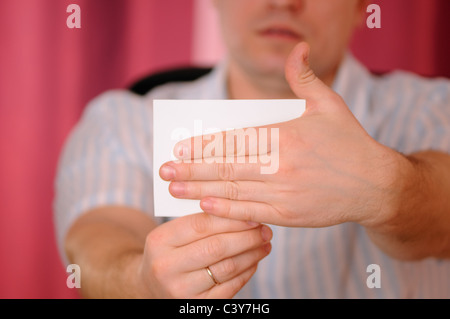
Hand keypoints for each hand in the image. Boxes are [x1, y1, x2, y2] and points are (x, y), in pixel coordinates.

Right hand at [137, 213, 271, 297]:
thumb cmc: (168, 253)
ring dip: (251, 254)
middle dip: (247, 237)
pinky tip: (254, 261)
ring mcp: (180, 289)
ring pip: (227, 268)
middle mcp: (166, 267)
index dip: (231, 219)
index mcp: (160, 241)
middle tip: (265, 230)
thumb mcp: (171, 234)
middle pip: (217, 247)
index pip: (201, 224)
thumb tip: (240, 210)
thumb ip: (198, 220)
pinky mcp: (196, 306)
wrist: (151, 286)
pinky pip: (229, 287)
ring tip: (264, 244)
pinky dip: (246, 272)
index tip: (253, 215)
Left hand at [159, 42, 401, 227]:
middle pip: (227, 166)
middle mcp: (281, 164)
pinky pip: (251, 212)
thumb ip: (305, 77)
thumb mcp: (329, 104)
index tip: (181, 146)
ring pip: (234, 190)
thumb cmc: (349, 142)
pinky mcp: (289, 214)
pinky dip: (226, 210)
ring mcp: (284, 192)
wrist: (376, 185)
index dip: (205, 144)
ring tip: (174, 187)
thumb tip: (297, 48)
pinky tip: (205, 206)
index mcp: (286, 136)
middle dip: (191, 168)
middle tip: (164, 169)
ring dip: (200, 189)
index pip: (235, 139)